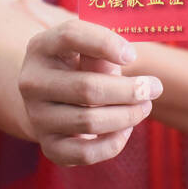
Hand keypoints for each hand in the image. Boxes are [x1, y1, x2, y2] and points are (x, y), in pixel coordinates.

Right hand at [18, 19, 161, 165]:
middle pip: (87, 88)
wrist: (53, 98)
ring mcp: (37, 117)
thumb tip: (126, 56)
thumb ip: (103, 47)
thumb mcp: (87, 48)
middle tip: (155, 88)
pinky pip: (86, 153)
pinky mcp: (49, 146)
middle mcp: (32, 82)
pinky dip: (113, 143)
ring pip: (90, 121)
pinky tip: (126, 128)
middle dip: (129, 90)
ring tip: (145, 106)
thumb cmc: (79, 65)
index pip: (71, 35)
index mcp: (41, 47)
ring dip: (127, 115)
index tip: (132, 56)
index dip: (106, 43)